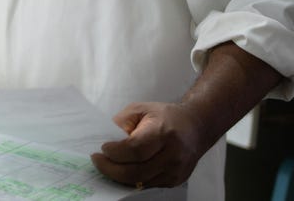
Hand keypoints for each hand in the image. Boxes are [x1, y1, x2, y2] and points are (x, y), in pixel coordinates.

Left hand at [91, 101, 209, 188]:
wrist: (196, 127)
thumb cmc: (166, 116)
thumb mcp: (141, 109)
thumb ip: (123, 121)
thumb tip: (106, 138)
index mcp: (163, 133)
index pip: (136, 150)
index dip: (116, 152)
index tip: (103, 148)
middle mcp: (172, 155)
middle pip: (136, 171)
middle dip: (111, 169)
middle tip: (97, 160)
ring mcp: (175, 171)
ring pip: (140, 182)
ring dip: (119, 176)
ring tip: (107, 166)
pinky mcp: (175, 180)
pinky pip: (148, 185)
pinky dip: (131, 180)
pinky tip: (121, 170)